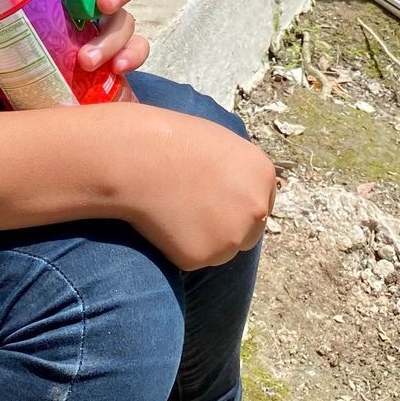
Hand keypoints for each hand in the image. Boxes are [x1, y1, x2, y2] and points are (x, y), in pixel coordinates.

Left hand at [0, 0, 149, 76]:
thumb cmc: (15, 43)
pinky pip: (136, 50)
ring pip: (126, 21)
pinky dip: (132, 57)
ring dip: (113, 40)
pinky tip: (118, 71)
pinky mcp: (117, 55)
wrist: (26, 80)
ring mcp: (107, 28)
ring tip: (88, 63)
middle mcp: (90, 2)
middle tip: (102, 10)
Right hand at [122, 105, 278, 268]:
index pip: (260, 204)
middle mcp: (256, 210)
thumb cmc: (172, 141)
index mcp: (263, 176)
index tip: (214, 201)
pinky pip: (192, 259)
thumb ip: (238, 172)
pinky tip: (162, 224)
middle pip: (248, 233)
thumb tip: (237, 192)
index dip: (235, 204)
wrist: (136, 158)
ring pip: (221, 250)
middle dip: (225, 227)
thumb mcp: (220, 144)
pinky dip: (177, 248)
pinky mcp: (202, 257)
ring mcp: (231, 237)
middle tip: (193, 211)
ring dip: (203, 240)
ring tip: (174, 212)